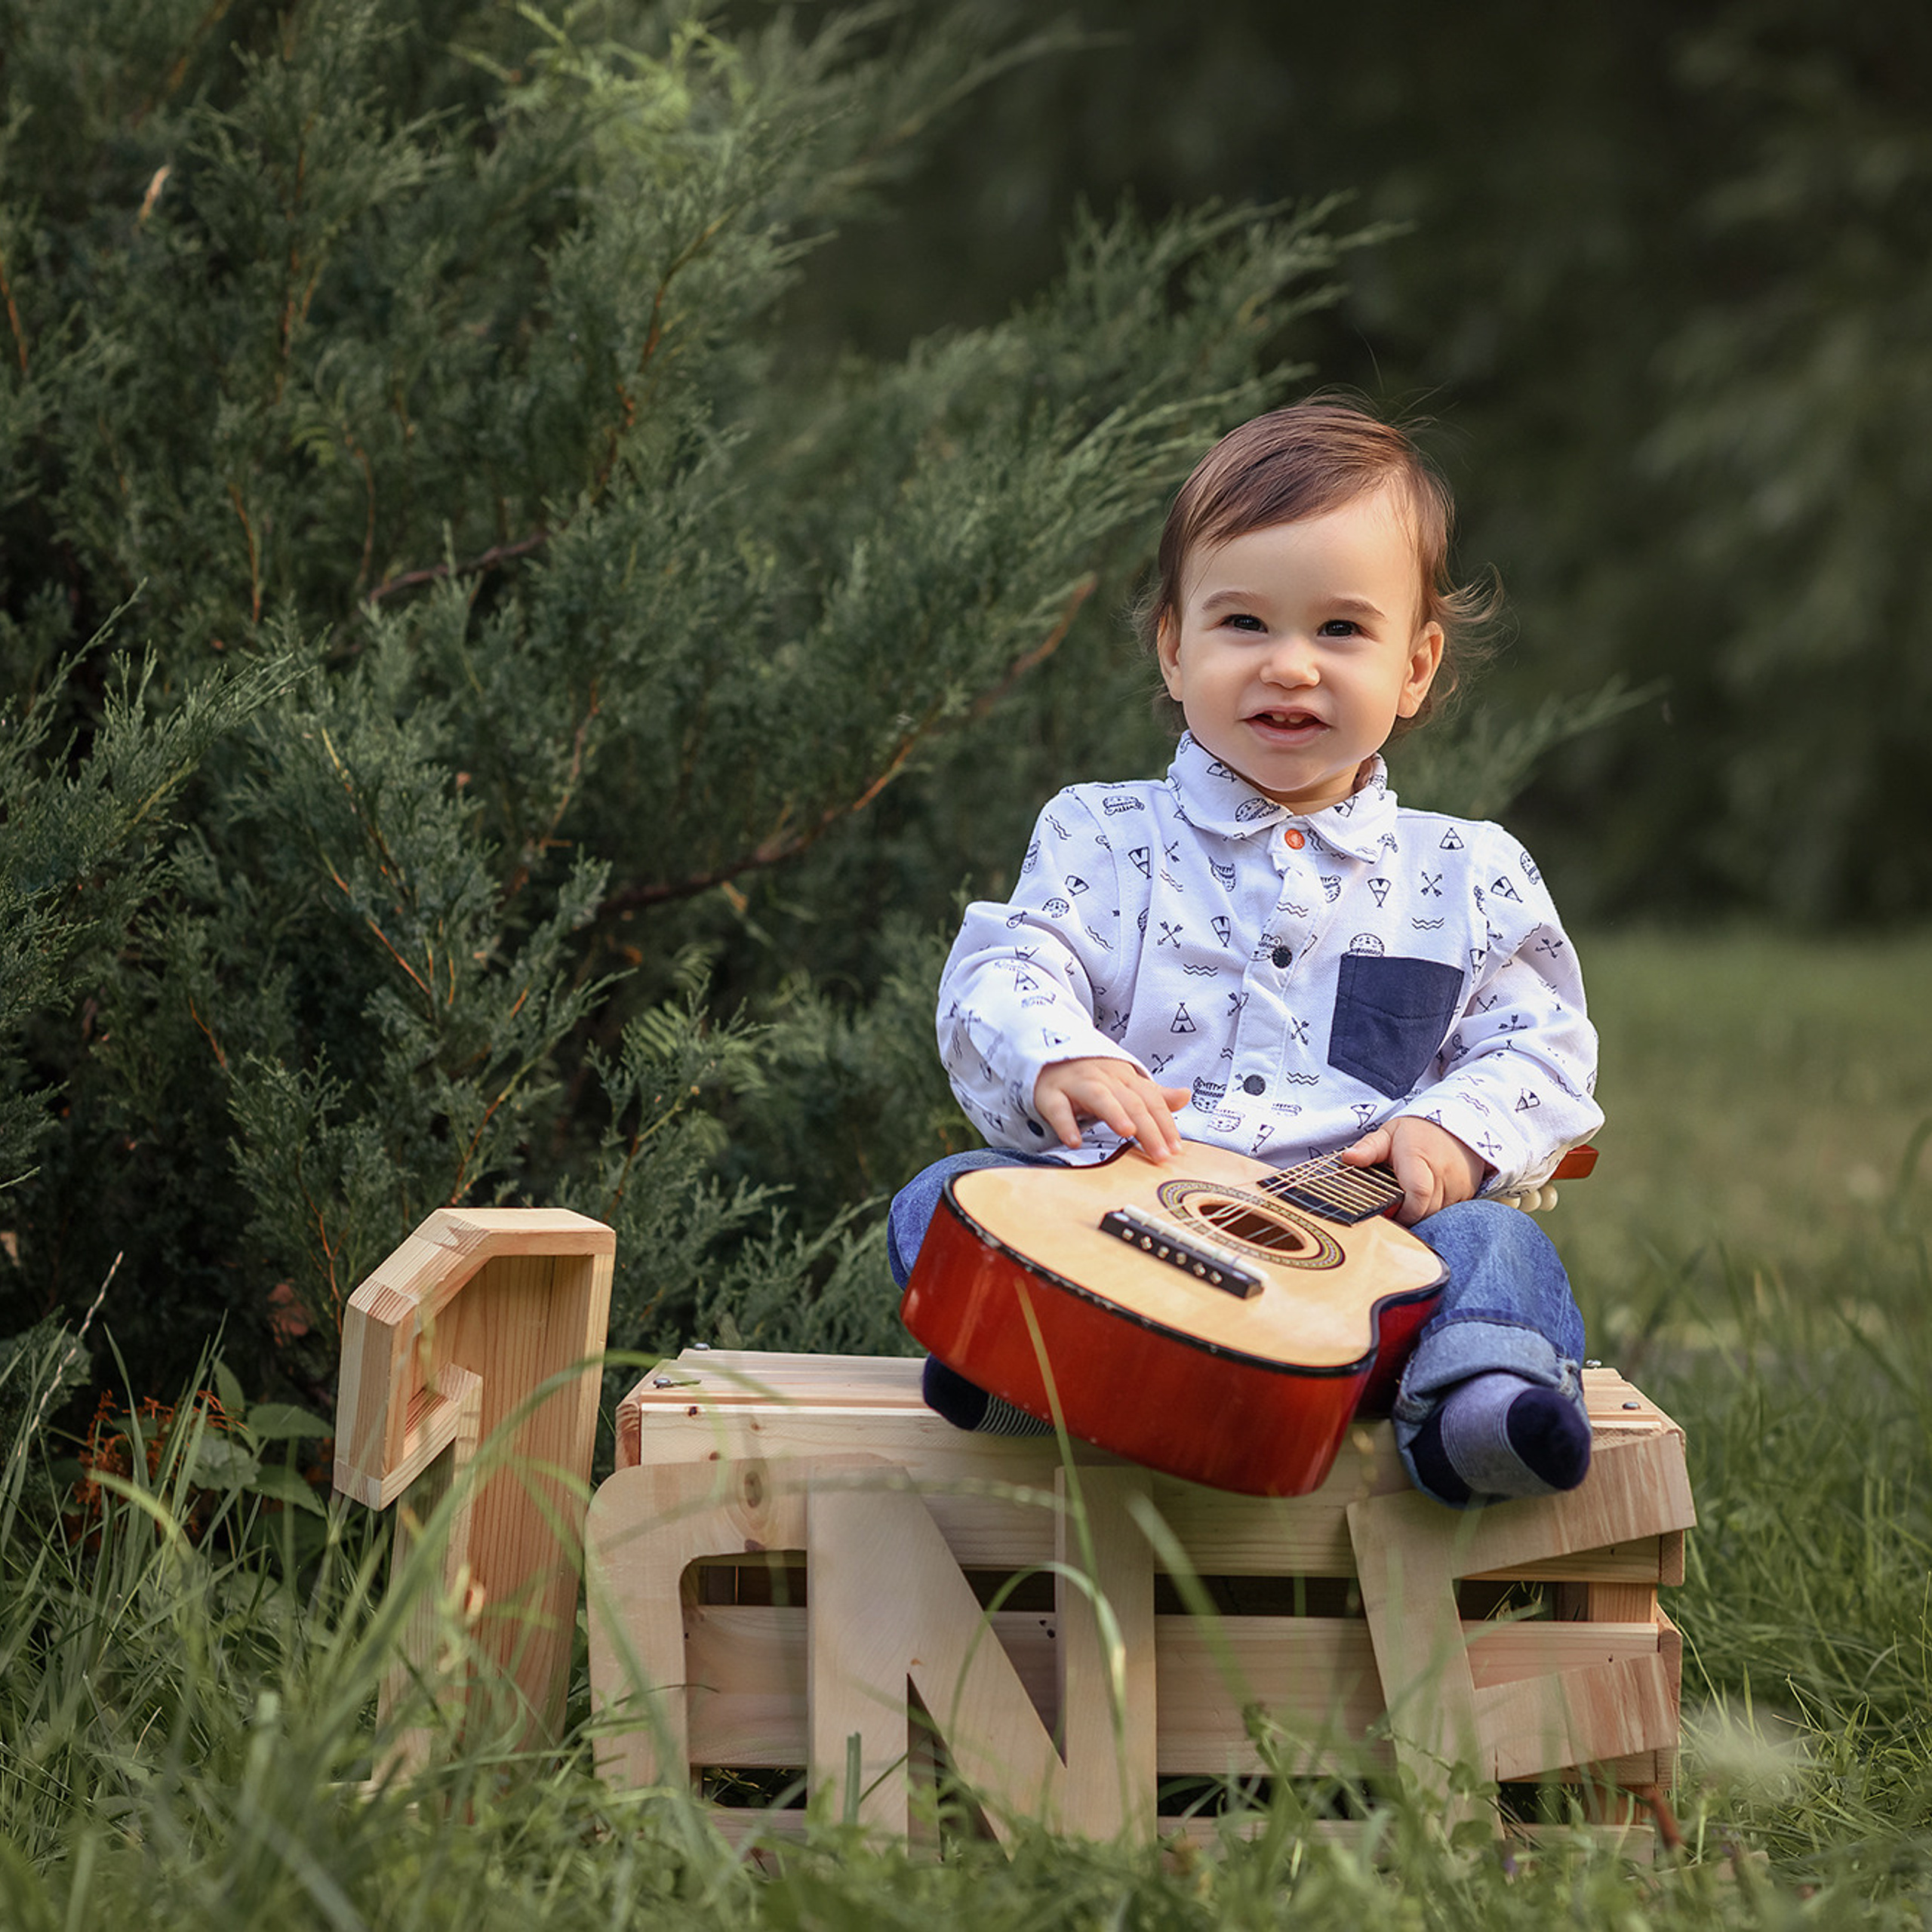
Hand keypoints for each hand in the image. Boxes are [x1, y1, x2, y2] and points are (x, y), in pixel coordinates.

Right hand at [1034, 1057, 1189, 1160]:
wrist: (1049, 1056)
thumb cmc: (1092, 1076)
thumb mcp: (1125, 1083)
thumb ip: (1154, 1095)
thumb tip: (1185, 1096)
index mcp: (1124, 1078)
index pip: (1151, 1100)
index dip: (1166, 1123)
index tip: (1176, 1148)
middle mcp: (1104, 1079)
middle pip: (1131, 1101)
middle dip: (1149, 1127)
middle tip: (1161, 1153)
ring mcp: (1076, 1084)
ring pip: (1099, 1097)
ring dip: (1115, 1113)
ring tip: (1128, 1133)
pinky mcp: (1050, 1094)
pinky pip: (1058, 1109)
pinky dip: (1066, 1124)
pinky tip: (1074, 1141)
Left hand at [1340, 1116, 1486, 1225]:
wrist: (1455, 1124)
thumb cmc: (1415, 1132)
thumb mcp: (1388, 1134)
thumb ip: (1368, 1148)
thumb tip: (1348, 1158)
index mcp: (1419, 1156)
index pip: (1417, 1193)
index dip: (1401, 1211)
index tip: (1386, 1213)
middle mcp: (1443, 1172)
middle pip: (1424, 1210)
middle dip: (1406, 1216)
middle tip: (1392, 1209)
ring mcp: (1459, 1184)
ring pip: (1436, 1214)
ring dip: (1419, 1214)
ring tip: (1406, 1201)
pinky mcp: (1468, 1193)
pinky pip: (1448, 1212)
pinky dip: (1433, 1211)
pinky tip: (1423, 1200)